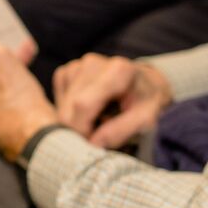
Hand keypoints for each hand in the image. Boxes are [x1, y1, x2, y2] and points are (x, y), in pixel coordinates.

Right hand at [53, 53, 173, 148]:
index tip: (92, 145)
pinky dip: (70, 112)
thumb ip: (120, 131)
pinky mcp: (68, 71)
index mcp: (118, 71)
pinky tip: (89, 112)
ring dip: (75, 121)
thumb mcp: (146, 120)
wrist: (146, 84)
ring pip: (62, 105)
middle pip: (70, 107)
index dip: (82, 130)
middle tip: (97, 138)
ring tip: (98, 123)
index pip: (83, 105)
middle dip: (77, 129)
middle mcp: (94, 63)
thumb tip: (92, 143)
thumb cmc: (147, 103)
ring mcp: (78, 65)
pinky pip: (59, 99)